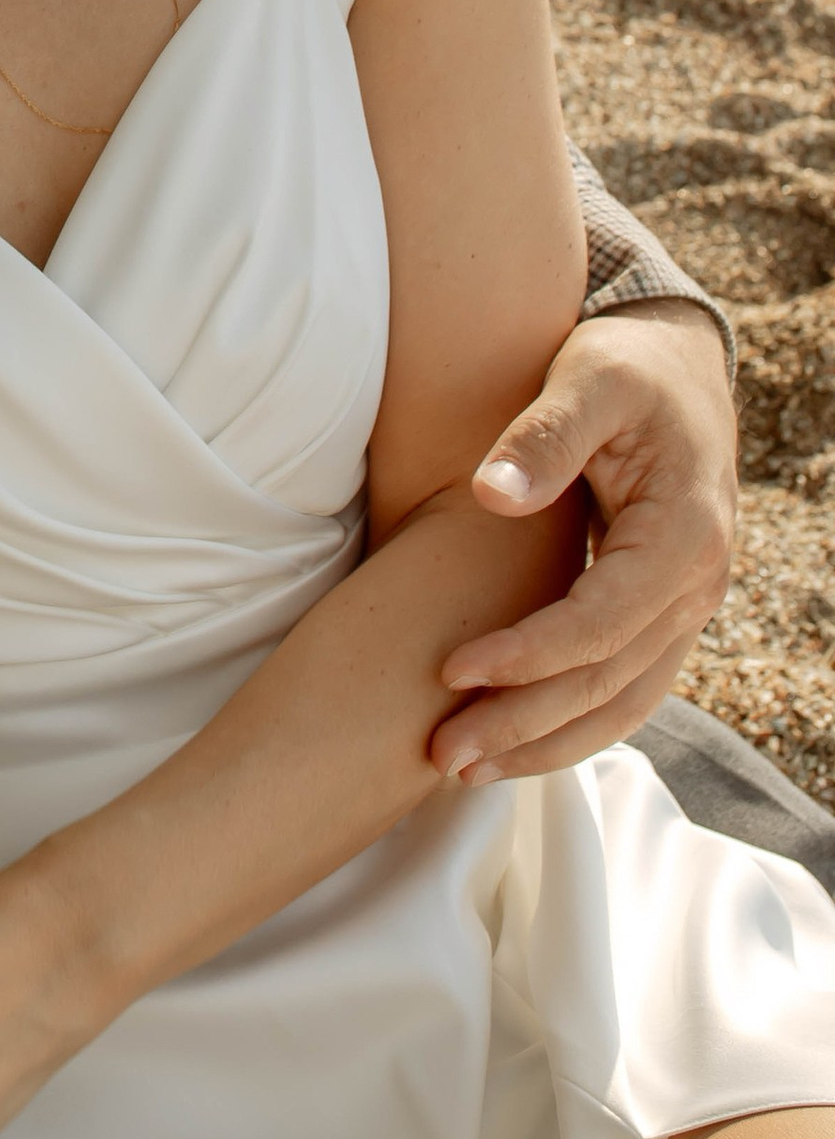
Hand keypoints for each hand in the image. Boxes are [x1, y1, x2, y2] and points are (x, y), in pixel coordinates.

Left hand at [435, 299, 736, 780]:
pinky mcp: (662, 615)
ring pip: (621, 703)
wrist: (678, 369)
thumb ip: (544, 434)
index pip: (601, 622)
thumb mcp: (587, 379)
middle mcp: (697, 585)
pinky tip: (509, 743)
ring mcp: (686, 608)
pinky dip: (569, 723)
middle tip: (441, 752)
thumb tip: (492, 494)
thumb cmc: (625, 368)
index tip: (450, 668)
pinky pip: (623, 689)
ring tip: (464, 770)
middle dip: (524, 722)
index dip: (528, 653)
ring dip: (545, 742)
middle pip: (609, 681)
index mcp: (683, 533)